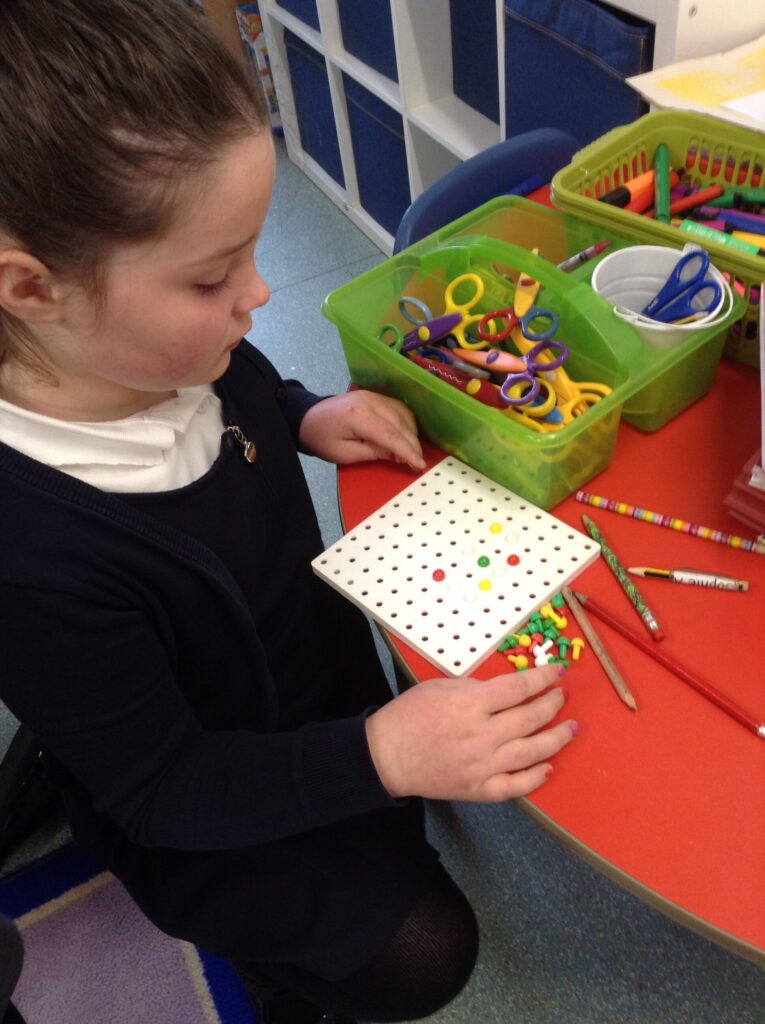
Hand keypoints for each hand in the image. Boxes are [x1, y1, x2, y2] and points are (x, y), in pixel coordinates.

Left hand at [298, 390, 424, 470]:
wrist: (309, 417)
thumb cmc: (323, 439)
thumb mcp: (345, 454)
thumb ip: (372, 452)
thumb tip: (396, 454)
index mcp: (359, 416)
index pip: (391, 435)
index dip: (407, 451)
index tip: (419, 465)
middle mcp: (371, 401)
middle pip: (401, 424)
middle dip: (412, 445)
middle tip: (417, 463)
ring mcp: (375, 396)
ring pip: (404, 414)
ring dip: (412, 434)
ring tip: (412, 453)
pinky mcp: (376, 396)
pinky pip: (399, 408)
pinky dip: (406, 423)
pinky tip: (407, 437)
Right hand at [365, 664, 576, 802]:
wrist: (387, 755)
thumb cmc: (410, 714)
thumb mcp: (442, 687)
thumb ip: (477, 688)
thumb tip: (510, 690)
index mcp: (471, 705)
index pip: (518, 688)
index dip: (543, 678)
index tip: (558, 672)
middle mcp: (482, 735)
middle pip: (530, 718)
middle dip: (552, 705)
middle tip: (563, 697)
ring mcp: (482, 765)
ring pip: (530, 752)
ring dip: (556, 739)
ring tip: (571, 729)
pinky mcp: (478, 789)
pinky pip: (514, 787)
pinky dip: (535, 779)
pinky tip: (549, 768)